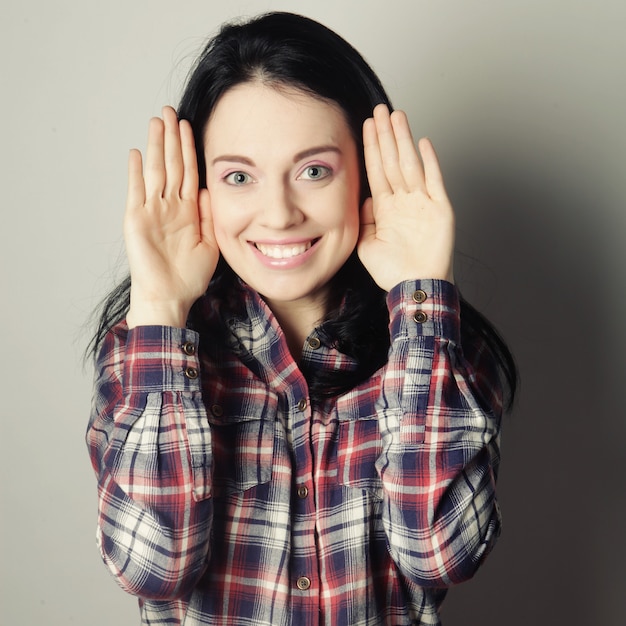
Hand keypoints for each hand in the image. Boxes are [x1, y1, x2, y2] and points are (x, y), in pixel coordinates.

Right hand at [124, 106, 217, 327]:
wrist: (171, 296)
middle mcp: (169, 206)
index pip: (188, 172)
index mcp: (187, 210)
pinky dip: (135, 172)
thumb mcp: (210, 243)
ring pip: (155, 171)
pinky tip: (136, 153)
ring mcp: (152, 211)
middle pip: (171, 164)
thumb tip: (207, 188)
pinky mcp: (136, 220)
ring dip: (156, 146)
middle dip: (171, 137)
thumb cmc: (190, 276)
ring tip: (157, 121)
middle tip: (171, 110)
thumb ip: (208, 215)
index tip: (190, 126)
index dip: (188, 149)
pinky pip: (136, 191)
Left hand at [358, 104, 454, 290]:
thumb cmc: (392, 270)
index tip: (367, 126)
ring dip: (404, 140)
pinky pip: (435, 181)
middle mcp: (404, 200)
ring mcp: (422, 202)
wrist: (415, 286)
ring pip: (411, 164)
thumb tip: (363, 199)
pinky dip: (430, 162)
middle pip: (393, 160)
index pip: (377, 170)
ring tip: (397, 116)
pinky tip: (424, 143)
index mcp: (386, 207)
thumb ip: (363, 218)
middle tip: (380, 110)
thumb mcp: (366, 243)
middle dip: (386, 135)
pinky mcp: (440, 209)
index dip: (372, 147)